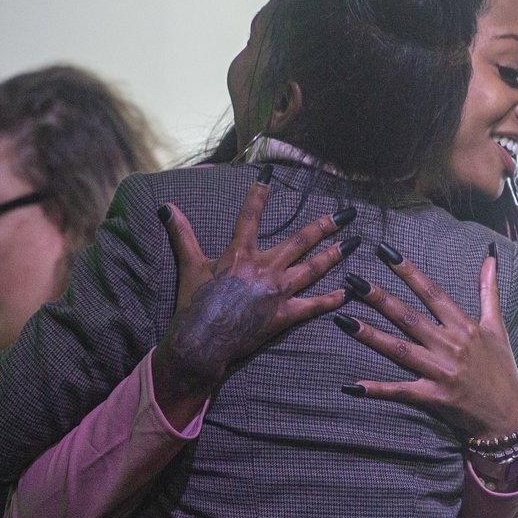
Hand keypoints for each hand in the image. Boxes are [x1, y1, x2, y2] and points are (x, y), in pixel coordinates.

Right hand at [152, 166, 358, 416]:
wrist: (201, 341)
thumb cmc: (194, 304)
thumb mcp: (189, 265)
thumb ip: (182, 234)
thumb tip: (165, 207)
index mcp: (241, 253)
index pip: (251, 215)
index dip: (259, 194)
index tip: (270, 176)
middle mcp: (265, 268)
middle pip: (301, 240)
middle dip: (325, 226)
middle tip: (346, 215)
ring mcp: (278, 292)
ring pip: (313, 268)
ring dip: (334, 255)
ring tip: (352, 244)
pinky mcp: (284, 315)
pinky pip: (313, 306)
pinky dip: (331, 300)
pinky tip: (347, 293)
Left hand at [335, 241, 517, 439]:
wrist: (510, 415)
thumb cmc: (502, 369)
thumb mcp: (496, 327)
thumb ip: (488, 291)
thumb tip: (491, 258)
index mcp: (464, 326)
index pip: (431, 292)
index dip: (408, 272)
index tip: (385, 253)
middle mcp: (451, 346)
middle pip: (409, 317)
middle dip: (380, 298)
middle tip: (352, 282)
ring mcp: (441, 372)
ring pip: (400, 350)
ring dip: (371, 335)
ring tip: (343, 320)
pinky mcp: (434, 397)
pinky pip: (402, 391)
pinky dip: (378, 389)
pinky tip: (353, 385)